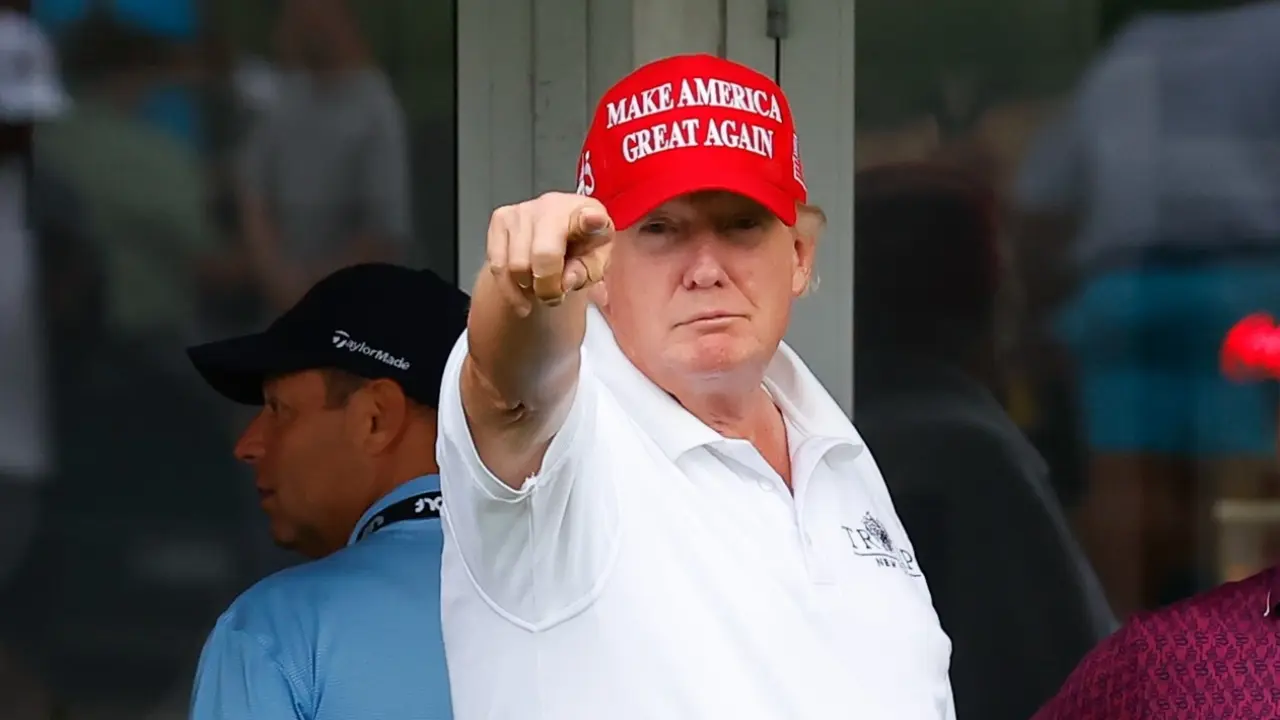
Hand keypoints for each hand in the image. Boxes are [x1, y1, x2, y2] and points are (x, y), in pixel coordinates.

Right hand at [486, 192, 613, 310]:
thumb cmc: (580, 249)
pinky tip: (521, 292)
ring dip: (527, 288)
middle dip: (546, 288)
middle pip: (542, 255)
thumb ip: (585, 274)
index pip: (589, 216)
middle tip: (553, 297)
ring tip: (539, 288)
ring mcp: (523, 209)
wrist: (557, 239)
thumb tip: (565, 281)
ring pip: (515, 266)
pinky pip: (497, 265)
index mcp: (587, 213)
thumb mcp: (593, 266)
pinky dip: (508, 288)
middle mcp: (553, 205)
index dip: (590, 220)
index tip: (593, 221)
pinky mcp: (500, 218)